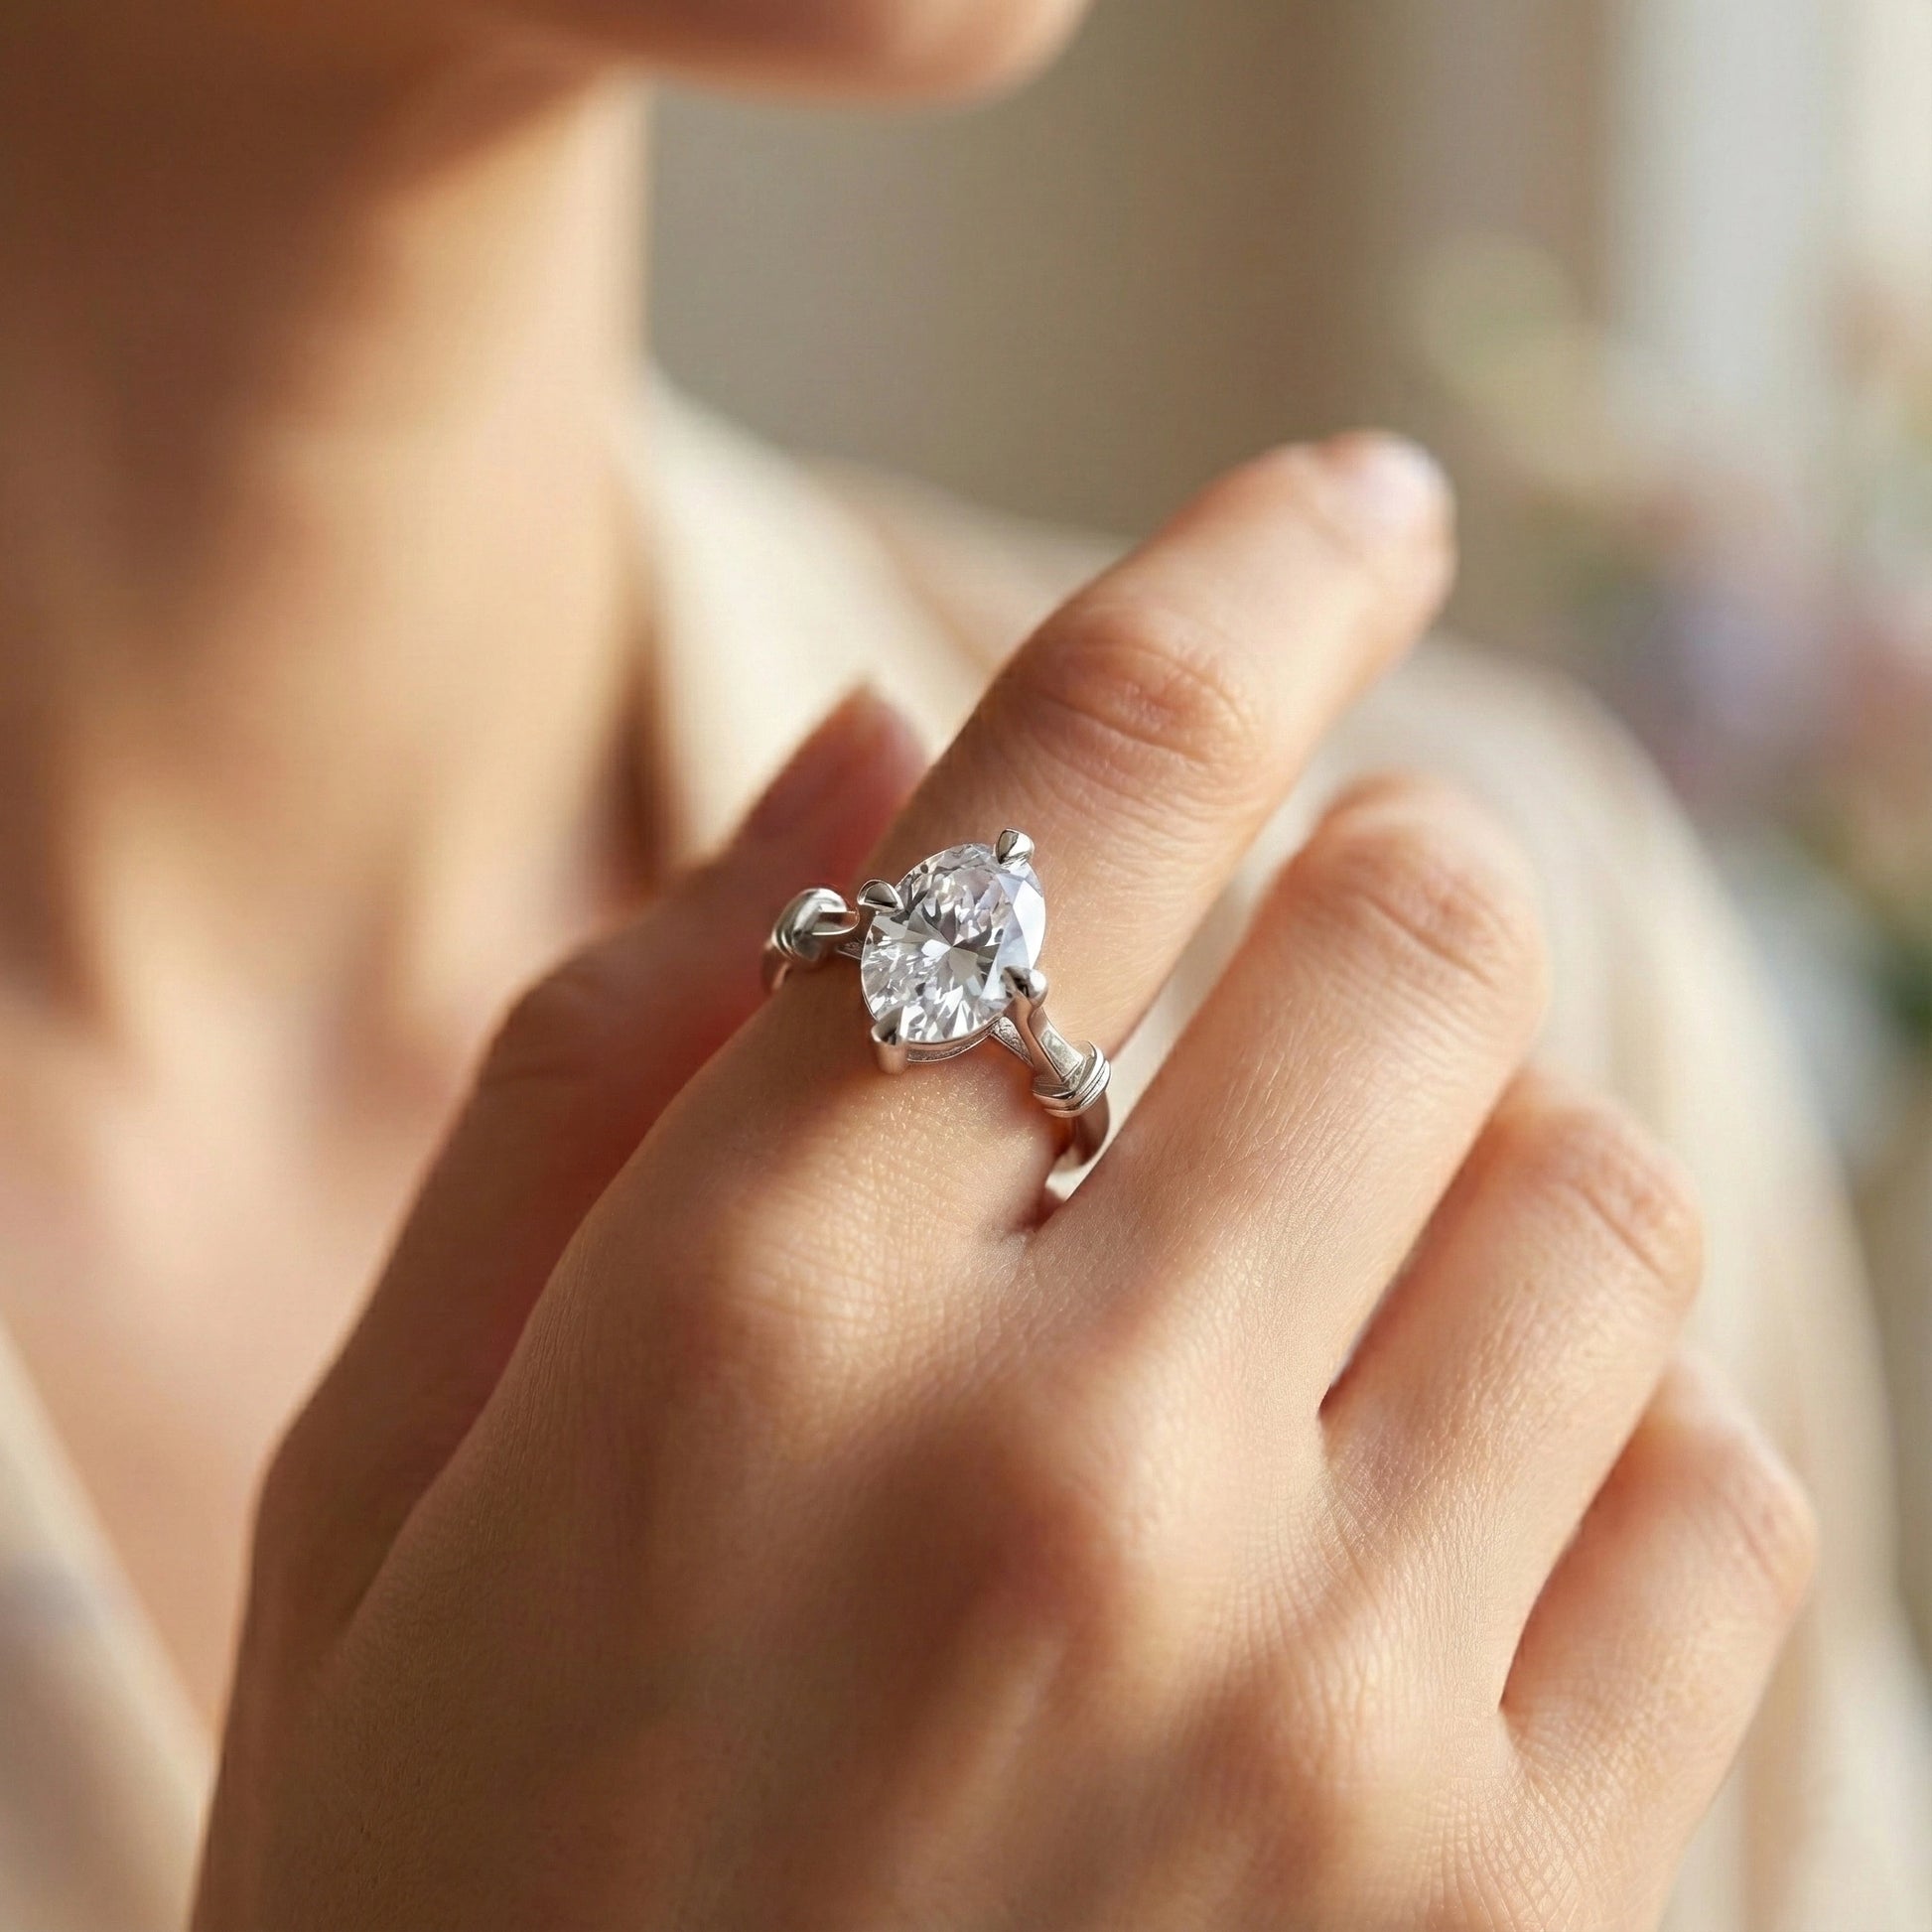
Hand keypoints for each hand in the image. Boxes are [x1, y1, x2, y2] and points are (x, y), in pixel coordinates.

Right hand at [196, 437, 1814, 1930]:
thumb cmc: (449, 1873)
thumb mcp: (397, 1452)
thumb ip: (611, 1057)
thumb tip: (863, 759)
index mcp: (746, 1315)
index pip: (1080, 787)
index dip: (1242, 573)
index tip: (1347, 496)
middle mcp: (1061, 1471)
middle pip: (1416, 937)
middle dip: (1371, 892)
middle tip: (1279, 974)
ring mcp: (1317, 1712)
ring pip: (1605, 1197)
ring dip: (1483, 1161)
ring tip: (1324, 1282)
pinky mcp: (1495, 1915)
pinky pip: (1715, 1496)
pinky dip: (1609, 1425)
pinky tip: (1433, 1500)